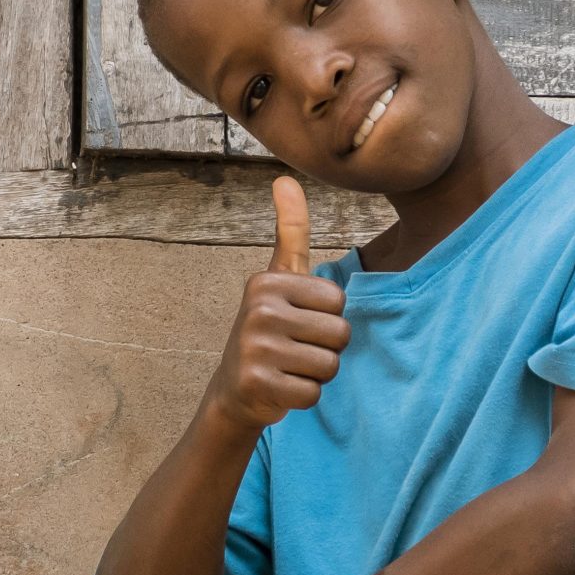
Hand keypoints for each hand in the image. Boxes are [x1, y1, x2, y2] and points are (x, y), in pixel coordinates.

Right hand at [204, 175, 350, 430]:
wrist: (235, 389)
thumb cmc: (268, 329)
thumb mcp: (278, 278)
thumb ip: (290, 231)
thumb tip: (285, 178)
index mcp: (268, 282)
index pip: (339, 302)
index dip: (329, 318)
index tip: (300, 323)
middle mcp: (258, 310)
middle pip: (339, 335)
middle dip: (326, 349)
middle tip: (296, 350)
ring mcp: (255, 348)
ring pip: (330, 366)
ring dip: (317, 374)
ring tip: (290, 368)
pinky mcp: (257, 384)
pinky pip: (313, 393)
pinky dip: (303, 397)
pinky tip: (281, 388)